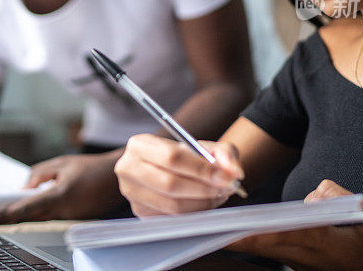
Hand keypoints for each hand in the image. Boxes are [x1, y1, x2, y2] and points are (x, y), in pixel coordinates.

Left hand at [0, 152, 125, 222]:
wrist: (117, 177)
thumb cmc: (91, 168)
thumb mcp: (62, 163)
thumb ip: (39, 175)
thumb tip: (23, 189)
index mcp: (59, 196)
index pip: (25, 208)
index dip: (4, 213)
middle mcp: (63, 211)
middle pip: (28, 218)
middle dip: (8, 217)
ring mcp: (69, 218)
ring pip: (39, 218)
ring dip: (22, 216)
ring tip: (0, 212)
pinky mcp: (74, 220)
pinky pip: (51, 217)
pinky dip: (38, 214)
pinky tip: (27, 209)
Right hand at [114, 133, 244, 216]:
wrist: (172, 169)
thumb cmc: (188, 156)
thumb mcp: (206, 147)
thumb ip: (224, 153)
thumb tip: (234, 171)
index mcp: (140, 145)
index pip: (172, 158)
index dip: (201, 170)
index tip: (226, 177)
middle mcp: (128, 168)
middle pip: (170, 184)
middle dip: (204, 189)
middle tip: (226, 188)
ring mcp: (131, 193)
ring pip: (172, 205)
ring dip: (202, 203)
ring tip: (218, 195)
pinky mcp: (139, 211)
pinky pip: (171, 218)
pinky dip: (193, 213)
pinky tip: (204, 203)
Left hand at [226, 180, 362, 270]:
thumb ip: (332, 195)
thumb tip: (310, 196)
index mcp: (314, 241)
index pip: (270, 234)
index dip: (242, 231)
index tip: (218, 227)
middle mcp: (301, 255)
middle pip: (257, 243)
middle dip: (230, 235)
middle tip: (202, 225)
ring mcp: (298, 265)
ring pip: (262, 248)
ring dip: (241, 238)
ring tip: (215, 226)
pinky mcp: (299, 268)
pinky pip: (272, 251)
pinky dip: (257, 242)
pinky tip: (241, 234)